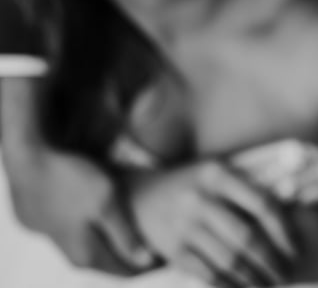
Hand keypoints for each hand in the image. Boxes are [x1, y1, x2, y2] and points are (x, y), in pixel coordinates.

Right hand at [5, 145, 152, 272]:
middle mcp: (73, 255)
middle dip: (135, 254)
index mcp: (88, 255)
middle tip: (160, 240)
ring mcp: (61, 240)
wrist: (28, 162)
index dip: (151, 264)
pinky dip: (101, 230)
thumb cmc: (70, 179)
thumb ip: (125, 234)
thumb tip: (145, 260)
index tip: (172, 253)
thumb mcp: (106, 201)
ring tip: (138, 227)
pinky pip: (84, 233)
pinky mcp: (54, 223)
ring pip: (97, 247)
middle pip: (112, 261)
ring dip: (118, 241)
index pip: (128, 271)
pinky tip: (110, 214)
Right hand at [127, 159, 297, 286]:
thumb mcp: (215, 172)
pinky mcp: (174, 250)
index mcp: (217, 173)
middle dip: (273, 261)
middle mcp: (200, 198)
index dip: (284, 230)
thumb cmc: (191, 184)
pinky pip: (209, 275)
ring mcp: (184, 225)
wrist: (140, 197)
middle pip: (247, 237)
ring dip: (255, 278)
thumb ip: (246, 188)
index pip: (261, 203)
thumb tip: (293, 211)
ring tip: (271, 284)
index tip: (297, 248)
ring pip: (230, 260)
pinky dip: (231, 286)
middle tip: (287, 272)